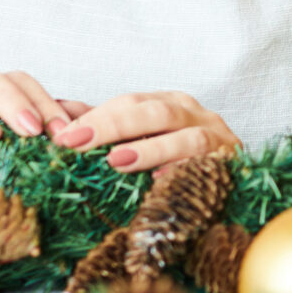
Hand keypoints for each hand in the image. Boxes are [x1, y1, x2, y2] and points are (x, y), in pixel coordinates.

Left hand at [52, 90, 242, 174]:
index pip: (131, 102)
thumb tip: (57, 113)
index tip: (61, 137)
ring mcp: (219, 139)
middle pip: (155, 112)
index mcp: (171, 104)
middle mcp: (197, 115)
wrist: (233, 190)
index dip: (96, 117)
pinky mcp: (232, 165)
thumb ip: (103, 128)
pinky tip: (161, 181)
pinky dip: (186, 170)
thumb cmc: (178, 165)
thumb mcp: (140, 142)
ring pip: (186, 136)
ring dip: (150, 148)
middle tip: (77, 143)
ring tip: (115, 161)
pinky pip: (210, 165)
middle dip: (114, 126)